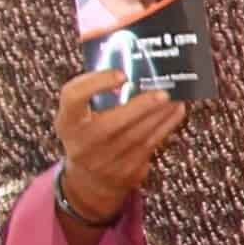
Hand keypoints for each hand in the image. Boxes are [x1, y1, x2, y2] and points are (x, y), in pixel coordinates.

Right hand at [52, 70, 184, 226]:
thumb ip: (97, 96)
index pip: (73, 97)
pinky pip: (151, 145)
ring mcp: (105, 160)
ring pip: (138, 135)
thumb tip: (136, 64)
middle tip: (163, 91)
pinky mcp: (127, 170)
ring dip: (160, 114)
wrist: (90, 180)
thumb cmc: (87, 134)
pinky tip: (176, 110)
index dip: (96, 84)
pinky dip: (166, 125)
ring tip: (175, 96)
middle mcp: (83, 142)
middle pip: (112, 124)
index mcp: (67, 122)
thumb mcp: (79, 117)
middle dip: (141, 106)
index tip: (121, 74)